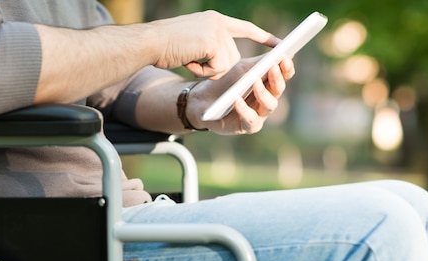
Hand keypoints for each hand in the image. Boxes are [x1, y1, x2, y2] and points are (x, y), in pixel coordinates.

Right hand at [150, 11, 278, 79]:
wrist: (148, 43)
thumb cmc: (163, 47)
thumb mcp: (191, 43)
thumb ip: (210, 47)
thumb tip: (224, 65)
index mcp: (214, 20)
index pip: (244, 28)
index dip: (262, 37)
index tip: (279, 45)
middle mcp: (218, 22)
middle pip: (232, 57)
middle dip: (216, 67)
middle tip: (193, 62)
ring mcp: (217, 31)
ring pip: (225, 66)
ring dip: (207, 71)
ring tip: (188, 60)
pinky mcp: (213, 42)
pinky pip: (217, 69)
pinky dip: (202, 72)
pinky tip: (188, 61)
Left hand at [187, 57, 294, 134]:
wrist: (203, 100)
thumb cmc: (225, 83)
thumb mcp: (242, 69)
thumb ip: (260, 62)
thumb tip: (280, 51)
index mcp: (268, 84)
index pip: (284, 76)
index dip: (286, 68)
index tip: (286, 58)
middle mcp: (267, 100)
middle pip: (278, 90)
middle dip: (277, 79)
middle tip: (273, 67)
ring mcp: (259, 114)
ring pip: (270, 105)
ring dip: (263, 93)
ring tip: (255, 82)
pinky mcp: (247, 126)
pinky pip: (251, 119)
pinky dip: (244, 109)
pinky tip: (237, 100)